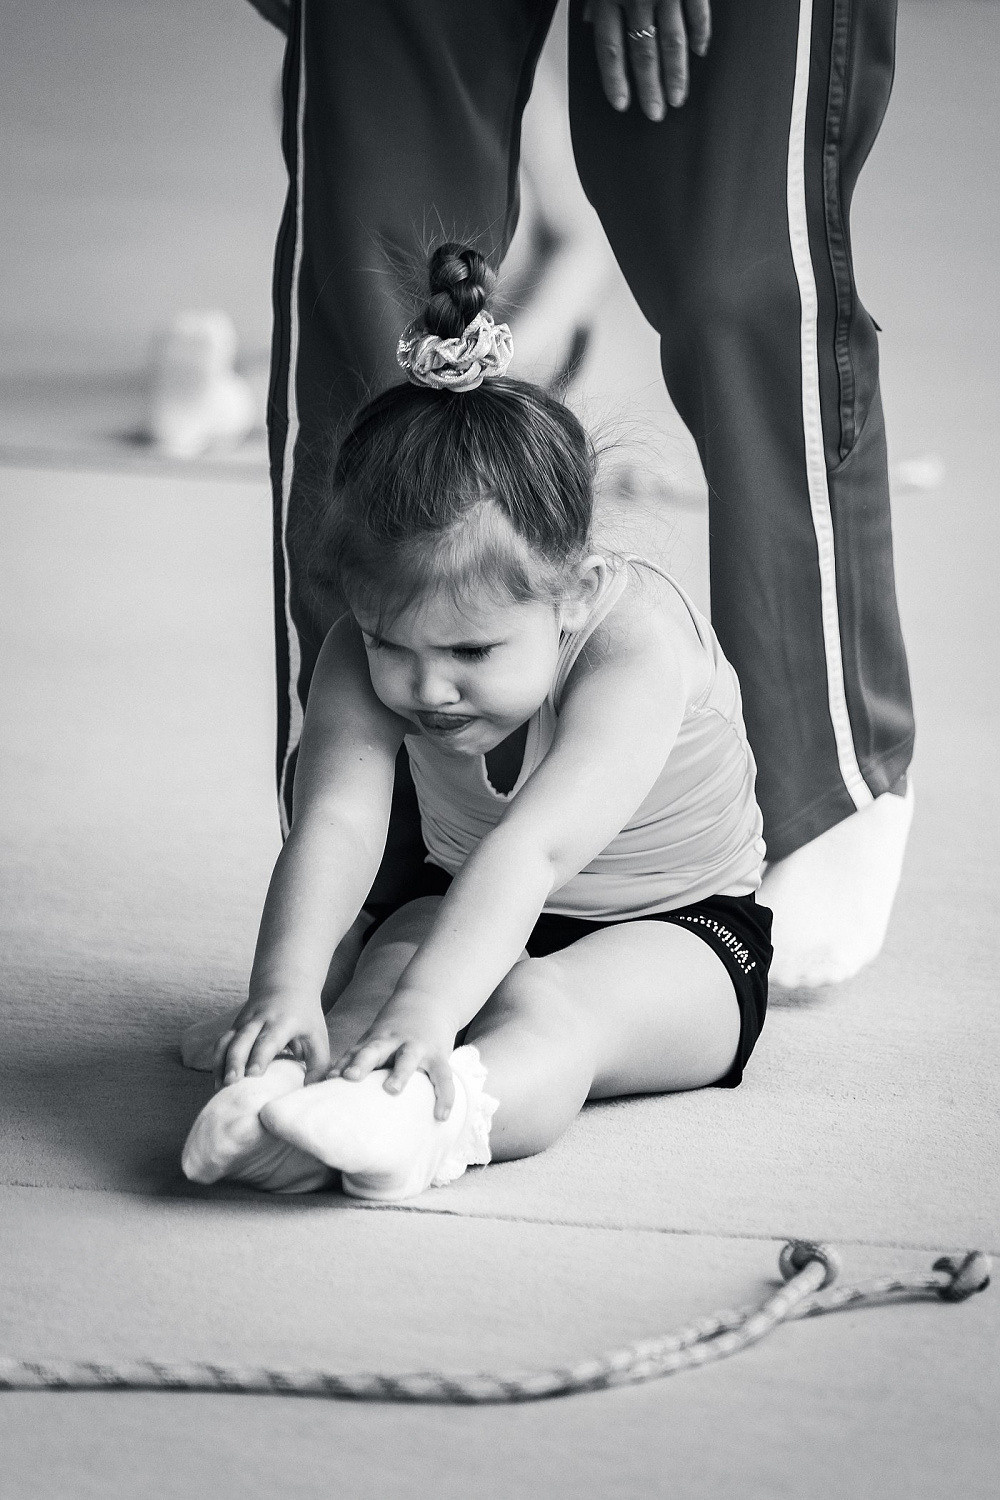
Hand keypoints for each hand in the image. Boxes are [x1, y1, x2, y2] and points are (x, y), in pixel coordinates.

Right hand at [213, 996, 328, 1087]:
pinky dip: (216, 1062)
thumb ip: (318, 1064)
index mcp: (283, 1022)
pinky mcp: (234, 1028)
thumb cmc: (305, 1017)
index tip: (253, 1074)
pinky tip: (216, 1082)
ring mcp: (243, 1023)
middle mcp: (259, 1020)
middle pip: (242, 1041)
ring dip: (220, 1064)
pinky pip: (221, 1044)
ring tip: (219, 1088)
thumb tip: (309, 1090)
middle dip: (234, 1062)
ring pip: (226, 1041)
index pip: (268, 1040)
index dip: (259, 1057)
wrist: (286, 984)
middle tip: (230, 1083)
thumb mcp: (318, 1036)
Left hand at [328, 1005, 456, 1121]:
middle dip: (362, 1062)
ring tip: (392, 1090)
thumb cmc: (395, 1029)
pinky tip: (440, 1116)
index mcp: (376, 1039)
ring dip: (399, 1073)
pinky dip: (444, 1096)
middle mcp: (394, 1041)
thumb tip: (324, 1083)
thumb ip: (355, 1057)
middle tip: (350, 1077)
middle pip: (375, 1049)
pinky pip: (443, 1077)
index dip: (343, 1064)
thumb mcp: (374, 1037)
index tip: (329, 1079)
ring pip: (408, 1059)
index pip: (356, 1051)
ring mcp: (417, 1047)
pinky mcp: (438, 1055)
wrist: (430, 999)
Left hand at [584, 0, 710, 118]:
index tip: (621, 104)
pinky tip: (699, 52)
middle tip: (655, 113)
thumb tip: (589, 20)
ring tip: (677, 97)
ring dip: (675, 73)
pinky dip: (700, 33)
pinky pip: (697, 12)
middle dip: (650, 87)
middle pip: (643, 52)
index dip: (614, 79)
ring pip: (671, 40)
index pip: (610, 48)